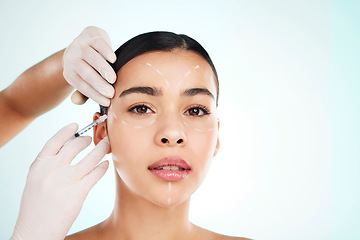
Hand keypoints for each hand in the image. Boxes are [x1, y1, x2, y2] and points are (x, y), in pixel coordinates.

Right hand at [11, 123, 109, 239]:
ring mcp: (66, 180)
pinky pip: (96, 174)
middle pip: (75, 145)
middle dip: (87, 139)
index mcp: (39, 165)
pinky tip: (106, 165)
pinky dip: (103, 167)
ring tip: (106, 145)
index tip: (76, 125)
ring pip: (91, 157)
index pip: (55, 140)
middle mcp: (52, 169)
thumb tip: (66, 149)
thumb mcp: (36, 179)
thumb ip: (48, 164)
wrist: (35, 229)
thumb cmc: (36, 206)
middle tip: (93, 139)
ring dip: (101, 149)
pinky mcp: (78, 192)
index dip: (67, 131)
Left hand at [63, 26, 116, 105]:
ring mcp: (79, 45)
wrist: (86, 42)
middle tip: (111, 93)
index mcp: (70, 72)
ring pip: (91, 57)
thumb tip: (76, 101)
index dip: (95, 95)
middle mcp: (71, 58)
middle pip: (85, 72)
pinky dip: (106, 51)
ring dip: (102, 69)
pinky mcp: (89, 34)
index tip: (107, 102)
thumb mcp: (85, 79)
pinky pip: (98, 43)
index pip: (82, 85)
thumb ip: (83, 91)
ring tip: (113, 79)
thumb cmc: (89, 66)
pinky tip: (113, 60)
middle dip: (99, 84)